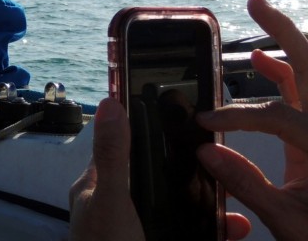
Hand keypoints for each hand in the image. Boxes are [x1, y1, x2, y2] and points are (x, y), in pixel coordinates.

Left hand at [70, 98, 250, 239]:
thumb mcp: (110, 200)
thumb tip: (111, 103)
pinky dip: (211, 233)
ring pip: (176, 209)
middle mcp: (117, 206)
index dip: (148, 131)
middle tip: (221, 170)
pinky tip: (231, 231)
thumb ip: (114, 156)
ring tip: (232, 207)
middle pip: (158, 179)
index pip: (123, 147)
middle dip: (190, 176)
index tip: (180, 118)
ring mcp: (138, 229)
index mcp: (98, 187)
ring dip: (206, 207)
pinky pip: (189, 234)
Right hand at [198, 0, 307, 240]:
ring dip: (287, 42)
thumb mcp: (290, 224)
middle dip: (285, 31)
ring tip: (260, 11)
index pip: (279, 116)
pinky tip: (263, 63)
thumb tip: (206, 150)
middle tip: (255, 2)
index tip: (203, 124)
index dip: (238, 116)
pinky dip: (287, 71)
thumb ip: (249, 185)